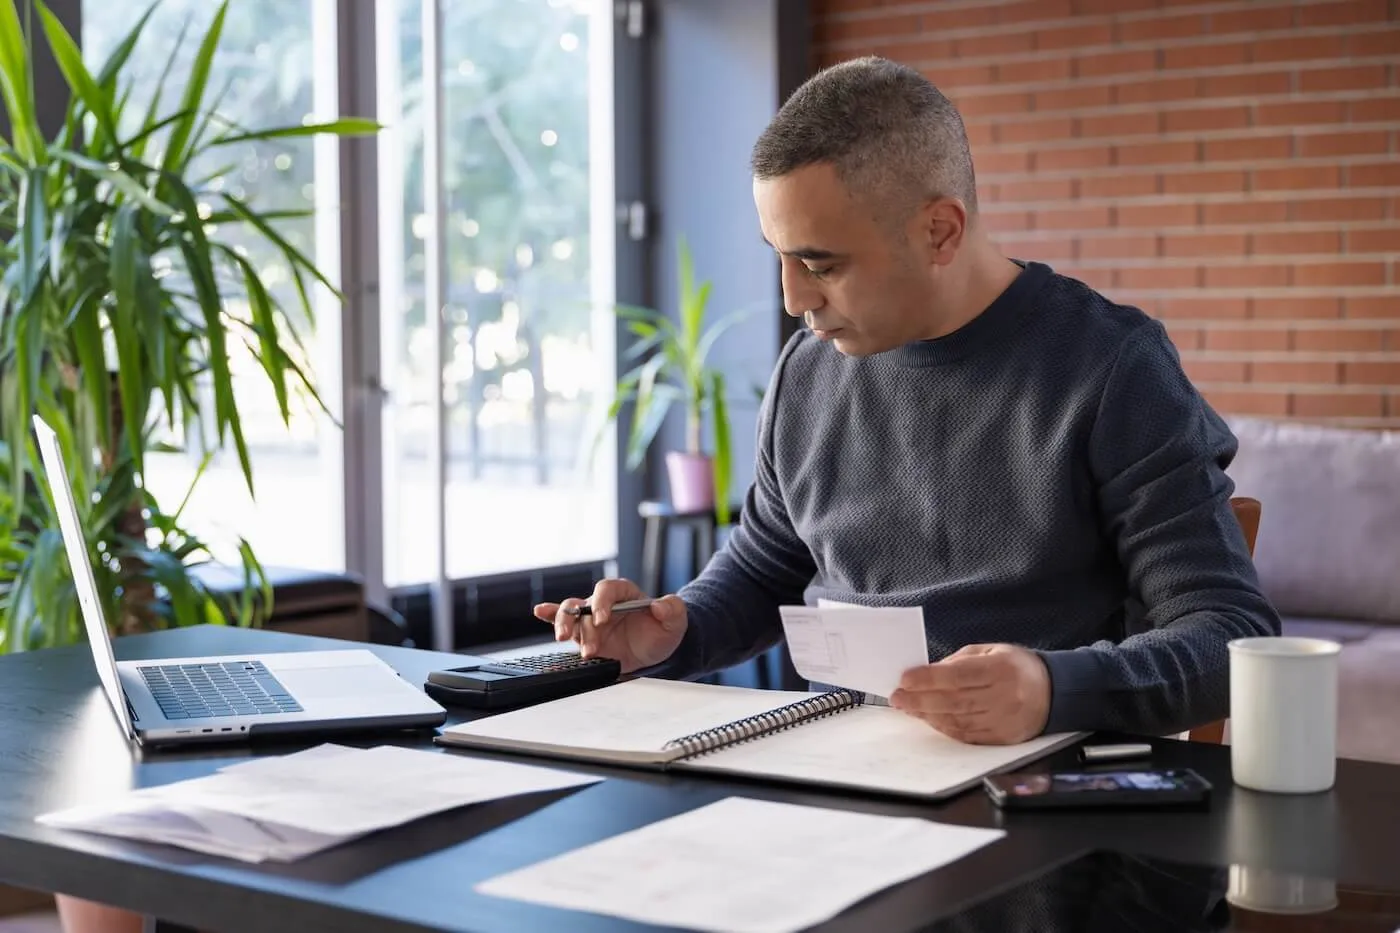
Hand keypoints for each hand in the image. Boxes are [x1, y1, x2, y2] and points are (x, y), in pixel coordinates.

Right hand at [533, 578, 687, 673]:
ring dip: (566, 627)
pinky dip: (550, 615)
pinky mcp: (584, 634)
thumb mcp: (676, 620)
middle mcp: (603, 603)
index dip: (602, 602)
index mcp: (623, 593)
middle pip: (583, 604)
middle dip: (581, 622)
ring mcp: (591, 618)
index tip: (603, 619)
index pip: (607, 589)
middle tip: (588, 642)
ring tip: (565, 640)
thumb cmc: (663, 630)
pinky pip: (563, 621)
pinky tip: (540, 611)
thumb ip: (673, 610)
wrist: (657, 649)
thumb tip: (660, 605)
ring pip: (570, 614)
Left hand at [888, 644, 1050, 744]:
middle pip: (955, 701)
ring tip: (909, 707)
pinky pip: (967, 736)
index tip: (905, 679)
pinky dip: (945, 728)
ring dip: (928, 715)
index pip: (959, 676)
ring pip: (959, 721)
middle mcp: (1005, 697)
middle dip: (920, 700)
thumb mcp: (991, 651)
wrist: (1053, 692)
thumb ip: (959, 661)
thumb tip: (927, 673)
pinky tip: (930, 720)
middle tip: (897, 697)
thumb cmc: (1016, 667)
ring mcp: (1004, 721)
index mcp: (1002, 669)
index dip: (929, 678)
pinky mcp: (1003, 739)